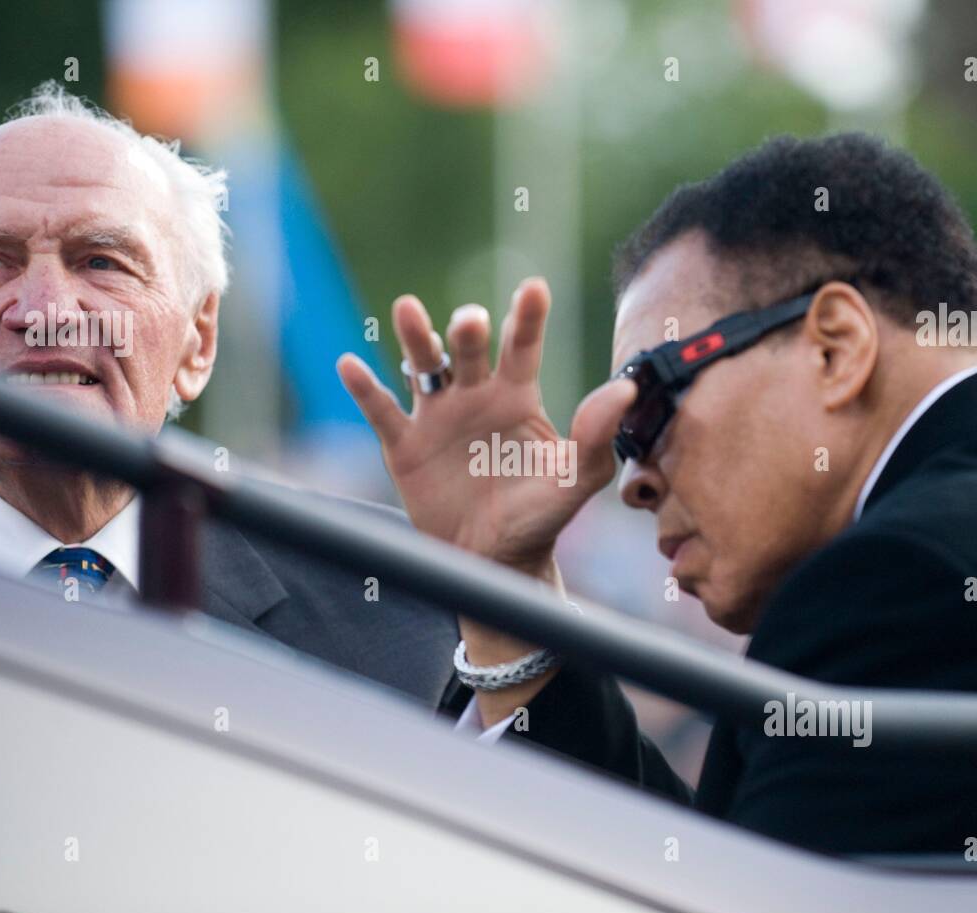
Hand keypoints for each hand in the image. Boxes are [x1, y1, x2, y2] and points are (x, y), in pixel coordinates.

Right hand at [337, 277, 633, 579]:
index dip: (528, 317)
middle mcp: (475, 394)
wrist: (495, 559)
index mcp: (517, 395)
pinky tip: (350, 364)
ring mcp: (437, 416)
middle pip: (469, 349)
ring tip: (407, 309)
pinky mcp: (405, 445)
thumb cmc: (540, 515)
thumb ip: (597, 434)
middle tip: (471, 321)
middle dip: (469, 332)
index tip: (534, 289)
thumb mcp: (576, 478)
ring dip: (415, 338)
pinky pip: (382, 410)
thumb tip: (626, 389)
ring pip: (423, 366)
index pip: (522, 346)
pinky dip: (364, 388)